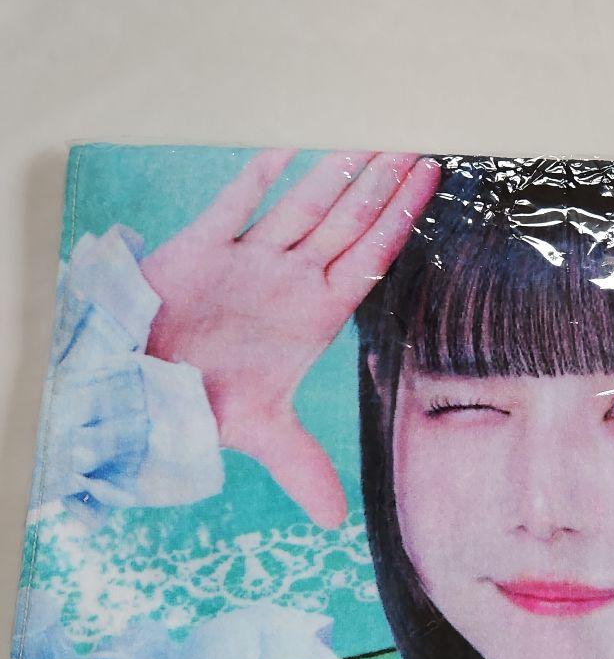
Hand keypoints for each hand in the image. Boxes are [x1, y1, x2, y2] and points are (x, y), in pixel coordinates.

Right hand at [141, 149, 440, 527]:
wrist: (139, 389)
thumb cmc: (201, 404)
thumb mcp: (259, 433)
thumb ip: (302, 467)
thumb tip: (337, 522)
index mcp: (314, 314)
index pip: (370, 258)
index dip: (401, 220)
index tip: (430, 182)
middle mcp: (289, 279)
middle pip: (346, 223)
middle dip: (379, 184)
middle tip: (414, 141)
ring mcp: (249, 259)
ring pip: (302, 206)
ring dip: (334, 172)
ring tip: (371, 135)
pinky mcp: (201, 247)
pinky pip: (234, 206)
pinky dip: (256, 180)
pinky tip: (286, 151)